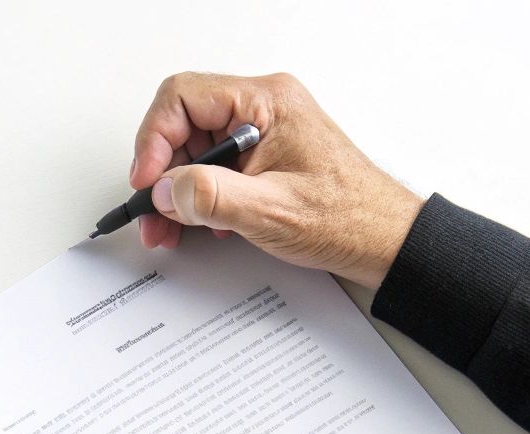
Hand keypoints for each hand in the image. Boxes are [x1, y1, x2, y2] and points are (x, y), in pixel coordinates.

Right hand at [130, 71, 424, 288]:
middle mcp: (262, 109)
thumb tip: (164, 189)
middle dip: (161, 173)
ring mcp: (261, 132)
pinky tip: (202, 224)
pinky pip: (214, 166)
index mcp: (266, 103)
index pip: (183, 98)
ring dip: (175, 190)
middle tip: (152, 213)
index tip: (146, 181)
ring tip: (168, 228)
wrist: (383, 240)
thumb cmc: (347, 218)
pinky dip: (197, 196)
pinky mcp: (261, 156)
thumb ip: (210, 197)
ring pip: (194, 150)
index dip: (154, 139)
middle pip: (184, 125)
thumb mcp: (270, 212)